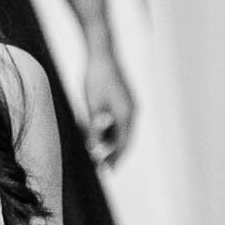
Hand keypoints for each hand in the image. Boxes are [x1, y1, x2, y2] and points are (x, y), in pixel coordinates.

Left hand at [79, 39, 135, 165]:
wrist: (101, 53)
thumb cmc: (95, 78)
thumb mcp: (92, 105)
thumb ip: (95, 128)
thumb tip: (94, 148)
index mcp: (126, 114)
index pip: (122, 144)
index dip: (115, 159)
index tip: (106, 171)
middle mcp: (132, 111)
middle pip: (124, 139)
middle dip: (114, 154)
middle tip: (102, 167)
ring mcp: (129, 104)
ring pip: (121, 130)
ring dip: (110, 141)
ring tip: (97, 151)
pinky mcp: (124, 98)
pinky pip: (119, 120)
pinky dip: (110, 129)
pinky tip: (97, 132)